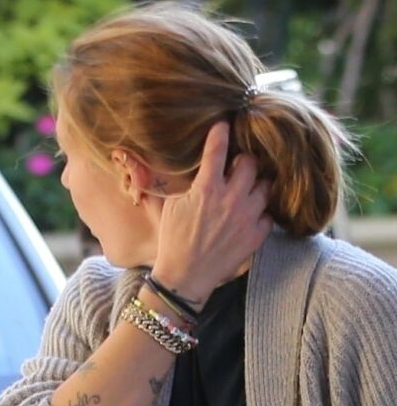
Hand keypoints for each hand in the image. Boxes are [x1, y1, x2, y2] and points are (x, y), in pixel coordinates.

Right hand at [152, 120, 272, 309]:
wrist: (184, 279)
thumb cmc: (172, 242)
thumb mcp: (165, 208)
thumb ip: (164, 181)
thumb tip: (137, 159)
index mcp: (206, 189)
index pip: (218, 148)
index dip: (221, 132)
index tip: (224, 125)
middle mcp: (231, 199)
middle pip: (251, 162)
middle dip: (243, 162)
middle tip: (235, 169)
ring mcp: (247, 217)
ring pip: (265, 186)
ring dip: (256, 186)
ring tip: (245, 192)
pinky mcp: (256, 235)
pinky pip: (268, 213)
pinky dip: (260, 212)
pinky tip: (248, 216)